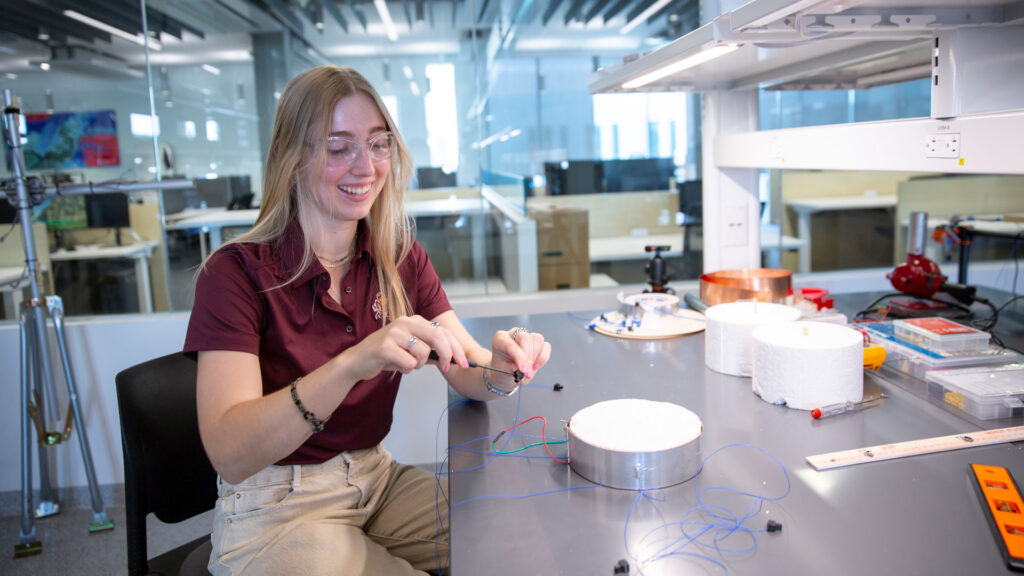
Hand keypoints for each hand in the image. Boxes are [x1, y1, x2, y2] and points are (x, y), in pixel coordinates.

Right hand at [344, 315, 467, 380]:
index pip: (442, 331)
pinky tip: (395, 366)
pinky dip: (405, 369)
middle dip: (447, 355)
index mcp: (413, 321)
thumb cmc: (385, 355)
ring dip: (418, 365)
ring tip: (405, 364)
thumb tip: (452, 358)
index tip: (463, 362)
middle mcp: (405, 322)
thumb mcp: (410, 350)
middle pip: (437, 337)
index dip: (455, 348)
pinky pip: (409, 363)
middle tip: (446, 367)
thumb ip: (429, 350)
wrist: (357, 361)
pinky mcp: (385, 346)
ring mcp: (394, 333)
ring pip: (423, 353)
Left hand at [489, 327, 550, 390]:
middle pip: (526, 338)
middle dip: (528, 357)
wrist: (506, 372)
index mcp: (500, 339)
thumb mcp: (504, 373)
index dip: (520, 358)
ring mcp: (527, 336)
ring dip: (536, 357)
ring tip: (529, 369)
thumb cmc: (502, 371)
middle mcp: (514, 334)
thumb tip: (527, 369)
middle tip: (527, 372)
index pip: (511, 345)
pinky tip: (535, 366)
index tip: (524, 370)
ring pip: (538, 340)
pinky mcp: (537, 342)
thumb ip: (515, 369)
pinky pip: (546, 346)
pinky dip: (543, 358)